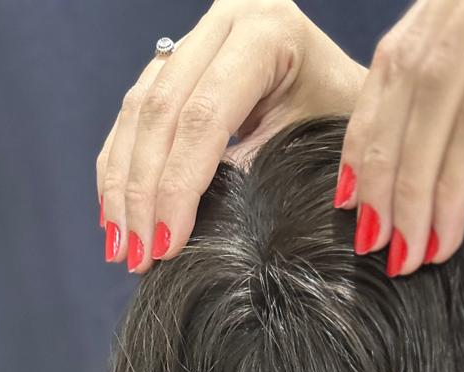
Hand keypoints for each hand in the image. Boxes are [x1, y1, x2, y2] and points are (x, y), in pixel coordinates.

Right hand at [96, 0, 364, 273]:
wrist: (347, 93)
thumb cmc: (343, 123)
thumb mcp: (316, 147)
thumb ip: (262, 175)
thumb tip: (202, 229)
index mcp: (266, 30)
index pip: (203, 117)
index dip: (177, 187)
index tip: (166, 246)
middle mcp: (223, 21)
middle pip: (160, 113)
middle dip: (142, 193)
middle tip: (135, 256)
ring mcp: (196, 38)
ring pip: (137, 113)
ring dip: (122, 186)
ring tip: (121, 248)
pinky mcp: (176, 63)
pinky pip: (134, 115)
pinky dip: (120, 167)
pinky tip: (116, 215)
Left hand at [336, 0, 463, 274]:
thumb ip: (459, 140)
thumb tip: (390, 189)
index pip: (396, 68)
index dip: (366, 140)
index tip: (350, 209)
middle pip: (404, 78)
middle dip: (381, 170)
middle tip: (370, 244)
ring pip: (437, 90)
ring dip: (413, 181)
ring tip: (405, 249)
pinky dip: (456, 171)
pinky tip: (443, 227)